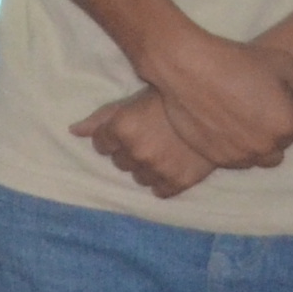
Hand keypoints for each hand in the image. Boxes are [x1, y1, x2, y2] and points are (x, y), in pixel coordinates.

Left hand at [73, 89, 214, 199]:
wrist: (219, 109)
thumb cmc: (172, 99)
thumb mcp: (135, 101)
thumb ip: (102, 117)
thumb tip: (73, 131)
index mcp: (122, 128)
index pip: (101, 143)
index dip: (113, 136)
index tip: (130, 128)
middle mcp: (136, 152)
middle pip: (119, 162)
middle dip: (129, 151)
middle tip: (148, 138)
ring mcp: (158, 169)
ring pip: (138, 178)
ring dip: (145, 167)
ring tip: (161, 151)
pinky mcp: (179, 181)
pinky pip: (160, 191)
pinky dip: (162, 182)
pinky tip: (171, 166)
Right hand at [127, 23, 292, 172]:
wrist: (185, 66)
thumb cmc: (237, 60)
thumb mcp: (285, 66)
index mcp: (288, 124)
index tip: (278, 94)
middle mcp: (267, 145)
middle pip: (285, 145)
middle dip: (278, 127)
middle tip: (257, 102)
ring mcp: (240, 155)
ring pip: (262, 156)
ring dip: (258, 140)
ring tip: (241, 113)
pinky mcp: (217, 158)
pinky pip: (237, 159)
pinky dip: (235, 145)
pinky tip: (223, 121)